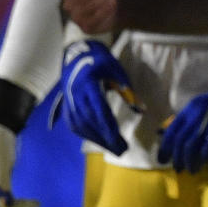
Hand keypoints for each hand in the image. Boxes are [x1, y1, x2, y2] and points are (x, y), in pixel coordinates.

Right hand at [48, 39, 130, 154]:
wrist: (77, 56)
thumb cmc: (100, 61)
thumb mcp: (116, 69)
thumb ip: (126, 88)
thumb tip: (141, 109)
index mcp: (88, 83)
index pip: (98, 109)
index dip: (108, 126)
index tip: (118, 140)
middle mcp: (75, 95)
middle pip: (90, 121)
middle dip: (106, 137)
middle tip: (122, 150)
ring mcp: (69, 102)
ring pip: (81, 126)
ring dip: (97, 139)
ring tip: (114, 149)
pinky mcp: (67, 107)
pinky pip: (75, 125)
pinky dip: (87, 135)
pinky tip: (99, 141)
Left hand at [157, 77, 207, 172]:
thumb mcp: (206, 105)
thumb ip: (194, 118)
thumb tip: (183, 139)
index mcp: (191, 108)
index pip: (171, 130)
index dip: (165, 147)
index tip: (162, 158)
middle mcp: (196, 116)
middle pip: (179, 142)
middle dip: (176, 158)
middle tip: (176, 168)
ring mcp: (207, 125)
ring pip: (189, 149)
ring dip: (187, 162)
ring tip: (189, 170)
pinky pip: (205, 152)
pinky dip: (201, 161)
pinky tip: (200, 166)